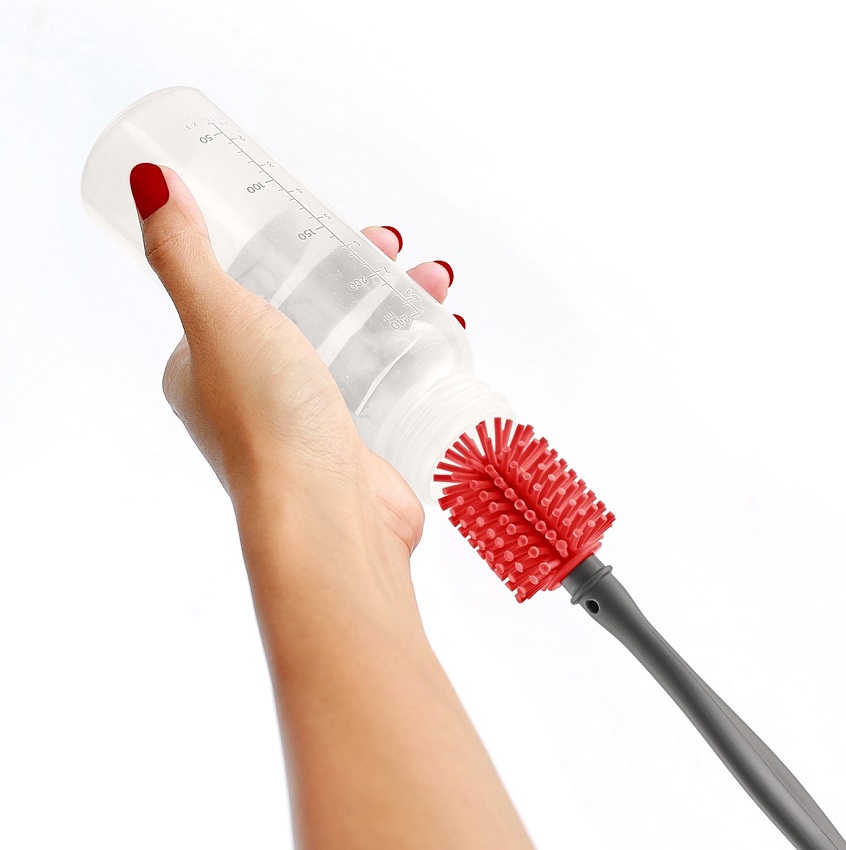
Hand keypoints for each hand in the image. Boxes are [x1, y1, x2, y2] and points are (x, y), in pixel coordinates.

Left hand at [130, 164, 455, 558]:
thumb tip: (147, 182)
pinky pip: (384, 378)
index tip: (330, 222)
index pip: (246, 285)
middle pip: (308, 306)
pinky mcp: (355, 438)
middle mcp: (253, 390)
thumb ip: (184, 253)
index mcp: (206, 362)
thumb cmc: (266, 421)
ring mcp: (307, 416)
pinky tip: (444, 327)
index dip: (289, 247)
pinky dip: (414, 347)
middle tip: (390, 246)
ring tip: (434, 279)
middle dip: (355, 269)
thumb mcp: (218, 317)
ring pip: (352, 338)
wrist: (326, 517)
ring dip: (395, 301)